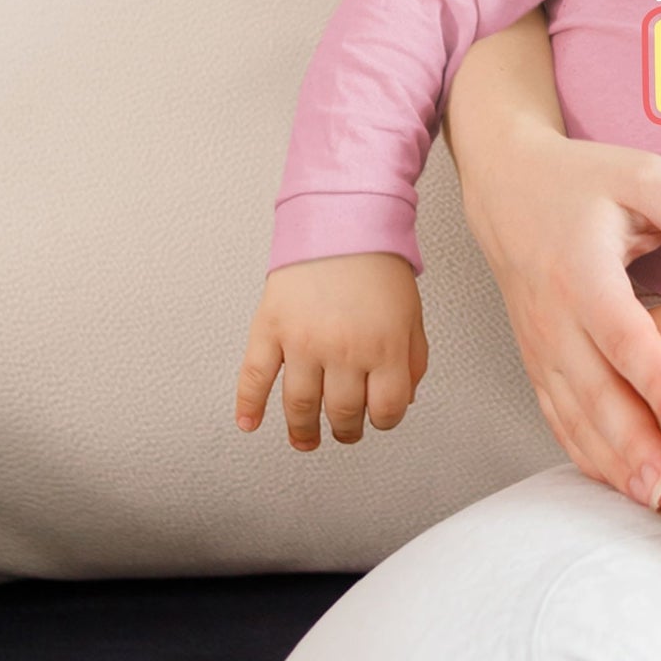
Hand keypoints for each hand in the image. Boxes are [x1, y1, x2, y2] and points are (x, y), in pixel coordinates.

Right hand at [235, 252, 427, 449]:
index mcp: (384, 347)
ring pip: (299, 405)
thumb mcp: (412, 314)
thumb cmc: (379, 265)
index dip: (383, 420)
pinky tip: (249, 422)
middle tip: (343, 432)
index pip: (386, 409)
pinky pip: (254, 376)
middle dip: (345, 430)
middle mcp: (343, 349)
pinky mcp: (271, 328)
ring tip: (306, 439)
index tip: (378, 419)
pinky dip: (248, 405)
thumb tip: (404, 398)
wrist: (342, 221)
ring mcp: (303, 341)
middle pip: (341, 413)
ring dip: (303, 430)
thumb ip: (412, 360)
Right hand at [457, 122, 660, 510]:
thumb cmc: (586, 179)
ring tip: (653, 498)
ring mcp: (538, 343)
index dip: (656, 381)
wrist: (505, 183)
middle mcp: (553, 315)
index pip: (621, 335)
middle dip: (632, 445)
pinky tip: (617, 480)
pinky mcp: (536, 358)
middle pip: (593, 391)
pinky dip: (583, 451)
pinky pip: (556, 414)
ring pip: (572, 413)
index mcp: (581, 270)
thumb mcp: (648, 177)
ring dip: (610, 459)